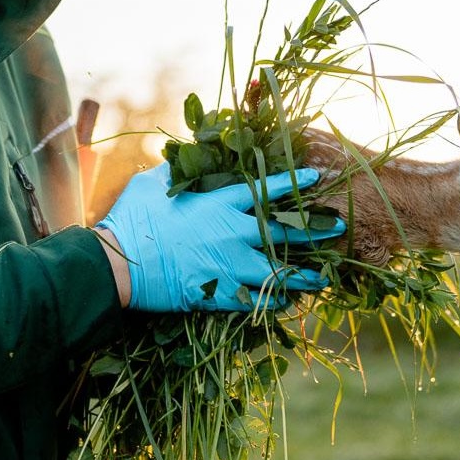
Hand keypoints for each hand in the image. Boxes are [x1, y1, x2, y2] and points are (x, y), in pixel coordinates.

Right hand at [96, 163, 341, 312]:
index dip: (291, 184)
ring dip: (304, 275)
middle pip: (283, 231)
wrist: (120, 263)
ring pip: (277, 271)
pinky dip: (272, 299)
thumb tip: (183, 159)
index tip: (316, 179)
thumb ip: (176, 172)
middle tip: (339, 228)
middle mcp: (230, 232)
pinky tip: (287, 300)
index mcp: (218, 202)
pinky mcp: (217, 291)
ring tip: (324, 278)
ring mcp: (227, 264)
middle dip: (315, 229)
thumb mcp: (153, 183)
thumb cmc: (133, 218)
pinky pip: (255, 297)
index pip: (263, 190)